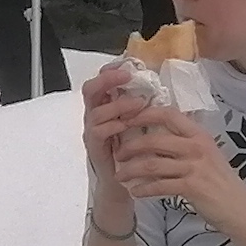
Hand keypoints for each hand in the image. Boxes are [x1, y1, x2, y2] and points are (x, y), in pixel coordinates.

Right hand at [79, 65, 145, 189]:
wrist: (125, 181)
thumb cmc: (133, 149)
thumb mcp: (138, 121)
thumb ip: (140, 105)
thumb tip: (155, 84)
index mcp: (105, 105)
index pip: (101, 81)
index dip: (111, 70)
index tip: (128, 63)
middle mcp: (94, 115)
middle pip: (90, 89)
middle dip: (108, 79)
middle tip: (126, 76)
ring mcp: (92, 131)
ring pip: (96, 111)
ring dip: (118, 104)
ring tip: (139, 104)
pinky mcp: (94, 147)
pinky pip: (98, 132)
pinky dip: (113, 125)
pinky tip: (127, 125)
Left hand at [110, 105, 245, 230]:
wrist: (240, 208)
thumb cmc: (220, 182)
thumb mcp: (206, 155)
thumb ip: (184, 143)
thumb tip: (156, 135)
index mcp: (199, 135)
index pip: (168, 115)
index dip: (144, 115)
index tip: (126, 120)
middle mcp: (197, 147)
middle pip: (154, 140)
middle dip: (130, 147)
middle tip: (117, 154)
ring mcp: (194, 166)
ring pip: (152, 164)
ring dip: (131, 170)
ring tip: (120, 176)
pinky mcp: (191, 187)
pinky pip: (159, 185)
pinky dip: (144, 188)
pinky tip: (135, 192)